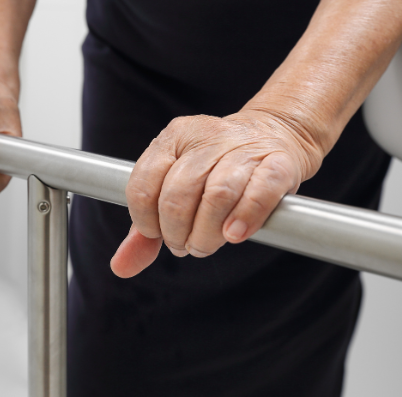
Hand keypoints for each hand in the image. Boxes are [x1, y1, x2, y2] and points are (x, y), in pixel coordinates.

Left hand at [110, 111, 323, 277]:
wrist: (274, 135)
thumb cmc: (216, 170)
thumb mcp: (173, 190)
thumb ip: (146, 229)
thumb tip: (121, 267)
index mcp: (173, 138)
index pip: (143, 184)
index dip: (147, 221)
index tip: (160, 235)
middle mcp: (206, 137)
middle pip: (178, 194)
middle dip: (178, 232)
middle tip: (188, 245)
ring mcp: (244, 148)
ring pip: (217, 194)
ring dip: (208, 233)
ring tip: (209, 243)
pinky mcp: (279, 162)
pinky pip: (259, 193)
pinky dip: (245, 218)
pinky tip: (235, 234)